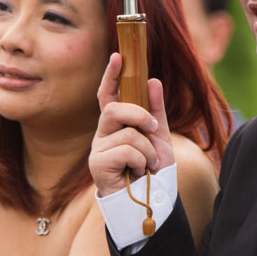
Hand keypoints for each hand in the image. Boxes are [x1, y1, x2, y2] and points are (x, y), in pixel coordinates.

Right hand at [90, 53, 173, 196]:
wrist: (150, 199)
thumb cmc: (151, 169)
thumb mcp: (159, 136)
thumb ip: (156, 110)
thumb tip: (152, 80)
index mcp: (117, 124)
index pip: (109, 95)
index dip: (111, 76)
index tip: (118, 56)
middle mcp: (103, 133)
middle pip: (114, 109)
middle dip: (139, 115)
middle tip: (152, 128)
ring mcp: (98, 149)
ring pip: (127, 133)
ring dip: (147, 150)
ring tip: (149, 164)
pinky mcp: (97, 164)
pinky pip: (125, 150)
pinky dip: (140, 161)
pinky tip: (138, 172)